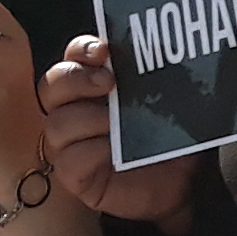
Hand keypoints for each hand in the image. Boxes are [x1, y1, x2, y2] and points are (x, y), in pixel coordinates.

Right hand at [38, 37, 195, 229]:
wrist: (184, 186)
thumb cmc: (171, 140)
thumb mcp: (168, 105)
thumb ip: (157, 81)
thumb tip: (170, 56)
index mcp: (93, 87)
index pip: (73, 58)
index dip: (82, 49)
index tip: (103, 50)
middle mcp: (74, 111)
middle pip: (52, 85)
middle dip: (76, 78)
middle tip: (108, 82)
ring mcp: (70, 145)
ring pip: (57, 123)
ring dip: (87, 117)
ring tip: (115, 121)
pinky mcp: (75, 177)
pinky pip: (69, 161)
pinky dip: (90, 151)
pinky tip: (111, 151)